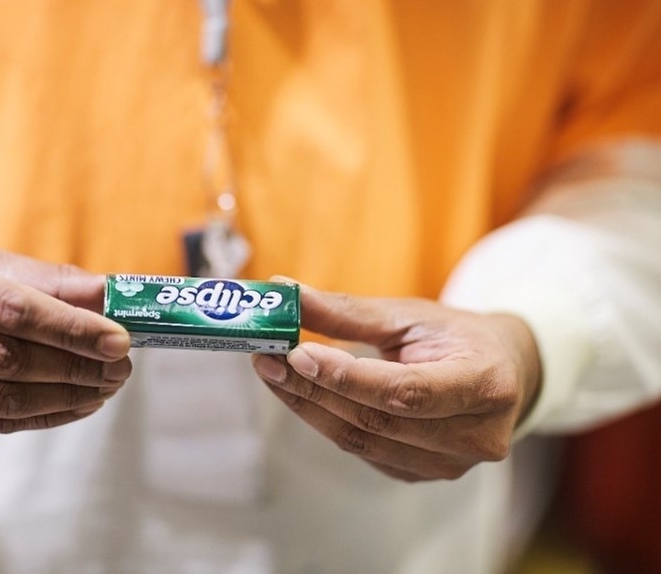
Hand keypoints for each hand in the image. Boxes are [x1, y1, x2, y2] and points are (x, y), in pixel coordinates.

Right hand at [0, 246, 131, 441]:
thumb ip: (41, 279)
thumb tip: (109, 292)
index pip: (8, 309)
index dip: (70, 327)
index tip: (120, 338)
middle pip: (6, 359)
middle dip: (77, 366)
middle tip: (122, 366)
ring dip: (66, 396)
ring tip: (106, 386)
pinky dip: (41, 416)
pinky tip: (75, 404)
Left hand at [252, 281, 541, 481]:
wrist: (503, 374)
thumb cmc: (457, 337)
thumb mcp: (411, 314)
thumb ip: (348, 310)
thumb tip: (284, 292)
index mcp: (486, 385)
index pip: (406, 391)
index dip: (347, 377)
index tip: (296, 354)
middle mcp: (476, 436)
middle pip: (377, 421)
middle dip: (313, 388)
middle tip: (265, 358)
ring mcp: (450, 465)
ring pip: (363, 441)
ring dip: (309, 406)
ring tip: (271, 371)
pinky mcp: (423, 475)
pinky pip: (364, 452)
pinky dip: (326, 421)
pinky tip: (301, 393)